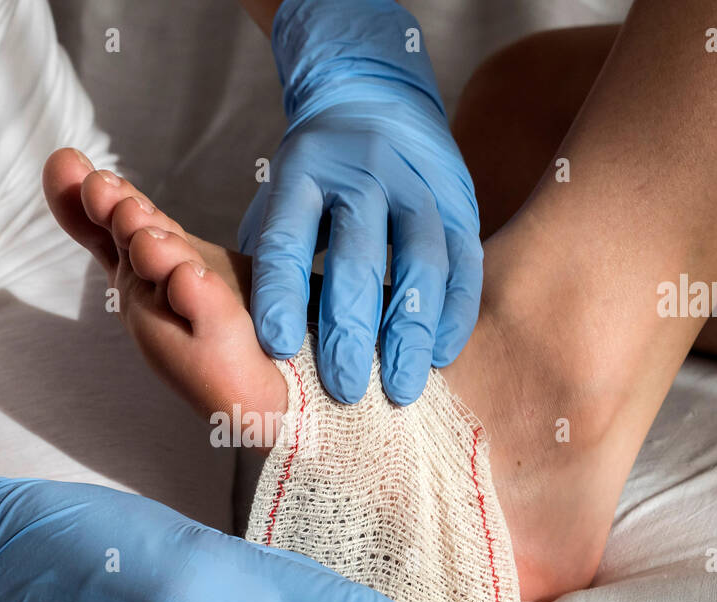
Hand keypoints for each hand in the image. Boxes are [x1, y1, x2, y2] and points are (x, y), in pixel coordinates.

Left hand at [240, 0, 482, 405]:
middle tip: (343, 389)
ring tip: (401, 388)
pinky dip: (454, 313)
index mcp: (302, 172)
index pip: (286, 238)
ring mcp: (416, 184)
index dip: (281, 295)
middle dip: (349, 328)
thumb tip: (252, 337)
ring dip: (410, 331)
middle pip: (356, 255)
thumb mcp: (278, 194)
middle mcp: (361, 173)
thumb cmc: (314, 176)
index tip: (277, 348)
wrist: (374, 97)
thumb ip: (268, 254)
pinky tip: (439, 355)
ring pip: (419, 260)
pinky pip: (464, 261)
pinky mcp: (459, 200)